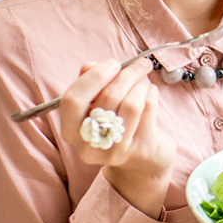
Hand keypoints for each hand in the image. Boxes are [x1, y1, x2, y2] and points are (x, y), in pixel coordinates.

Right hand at [57, 58, 176, 216]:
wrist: (142, 159)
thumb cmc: (116, 124)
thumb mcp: (97, 105)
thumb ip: (89, 84)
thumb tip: (90, 66)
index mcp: (71, 131)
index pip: (73, 100)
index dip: (94, 77)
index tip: (113, 63)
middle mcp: (89, 145)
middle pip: (107, 98)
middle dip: (127, 74)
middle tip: (139, 63)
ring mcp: (115, 151)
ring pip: (131, 104)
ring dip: (141, 83)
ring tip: (145, 77)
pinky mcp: (140, 150)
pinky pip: (148, 110)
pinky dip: (151, 93)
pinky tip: (150, 91)